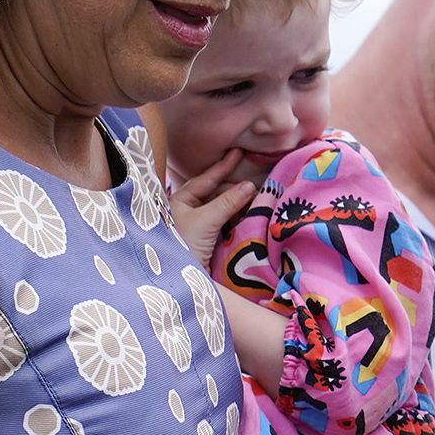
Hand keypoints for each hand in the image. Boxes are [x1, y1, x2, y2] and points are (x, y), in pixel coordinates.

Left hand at [168, 150, 256, 264]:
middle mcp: (186, 211)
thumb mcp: (206, 220)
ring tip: (257, 199)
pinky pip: (224, 224)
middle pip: (216, 194)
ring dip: (239, 205)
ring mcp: (196, 227)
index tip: (238, 152)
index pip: (205, 179)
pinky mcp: (206, 242)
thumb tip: (250, 186)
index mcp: (179, 201)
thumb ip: (228, 202)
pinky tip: (249, 216)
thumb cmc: (183, 245)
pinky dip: (237, 219)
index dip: (223, 166)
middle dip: (236, 190)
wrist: (177, 281)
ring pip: (222, 209)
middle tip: (257, 186)